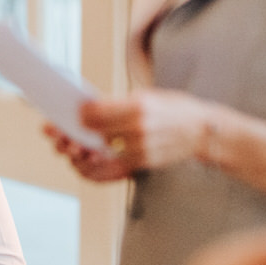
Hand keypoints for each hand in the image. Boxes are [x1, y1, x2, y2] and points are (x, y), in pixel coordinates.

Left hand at [47, 90, 215, 180]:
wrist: (205, 130)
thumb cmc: (175, 109)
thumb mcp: (148, 96)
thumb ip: (119, 104)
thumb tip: (88, 109)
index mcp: (138, 106)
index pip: (95, 112)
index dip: (80, 114)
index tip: (73, 112)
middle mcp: (139, 128)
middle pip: (94, 133)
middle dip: (75, 132)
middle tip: (61, 132)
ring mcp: (142, 149)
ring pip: (100, 153)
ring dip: (82, 151)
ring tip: (71, 147)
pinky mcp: (144, 163)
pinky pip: (112, 169)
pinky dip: (96, 167)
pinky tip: (87, 161)